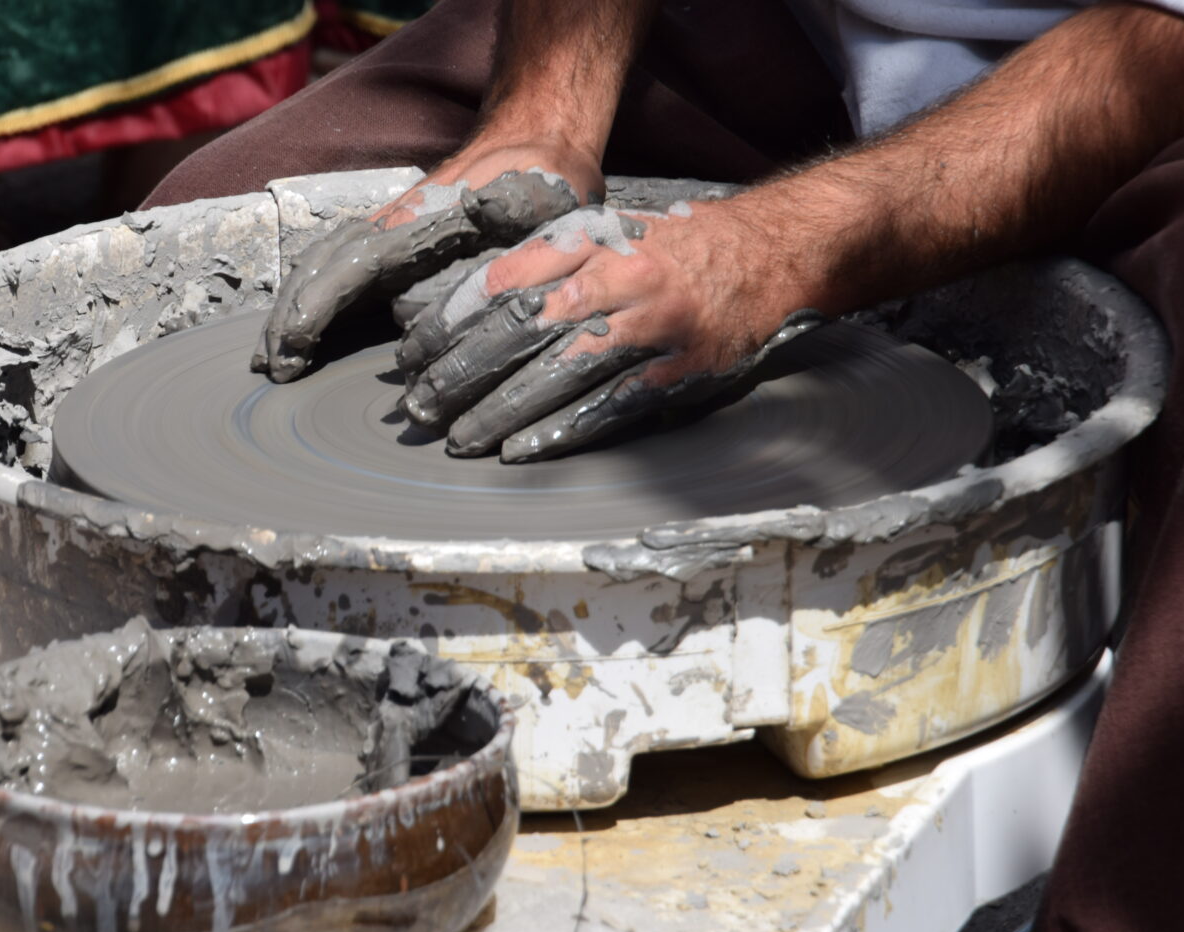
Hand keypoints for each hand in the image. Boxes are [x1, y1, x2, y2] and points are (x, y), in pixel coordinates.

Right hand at [250, 138, 600, 382]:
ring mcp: (384, 235)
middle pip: (317, 270)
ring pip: (319, 271)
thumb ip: (502, 214)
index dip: (312, 309)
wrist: (532, 144)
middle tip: (271, 369)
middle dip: (286, 319)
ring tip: (272, 362)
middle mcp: (387, 227)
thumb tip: (475, 219)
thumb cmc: (534, 181)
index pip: (344, 267)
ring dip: (291, 314)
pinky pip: (336, 274)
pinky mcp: (391, 246)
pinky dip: (312, 304)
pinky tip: (301, 339)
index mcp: (412, 224)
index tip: (293, 349)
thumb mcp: (529, 198)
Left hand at [396, 199, 827, 461]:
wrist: (769, 254)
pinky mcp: (678, 370)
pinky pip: (609, 406)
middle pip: (524, 329)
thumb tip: (471, 297)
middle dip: (464, 372)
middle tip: (421, 403)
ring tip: (459, 436)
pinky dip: (560, 430)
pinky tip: (520, 448)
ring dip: (501, 410)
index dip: (454, 320)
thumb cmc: (674, 248)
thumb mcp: (609, 231)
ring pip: (561, 373)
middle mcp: (620, 279)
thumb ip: (549, 258)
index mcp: (594, 241)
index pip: (507, 281)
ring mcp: (652, 327)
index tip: (414, 351)